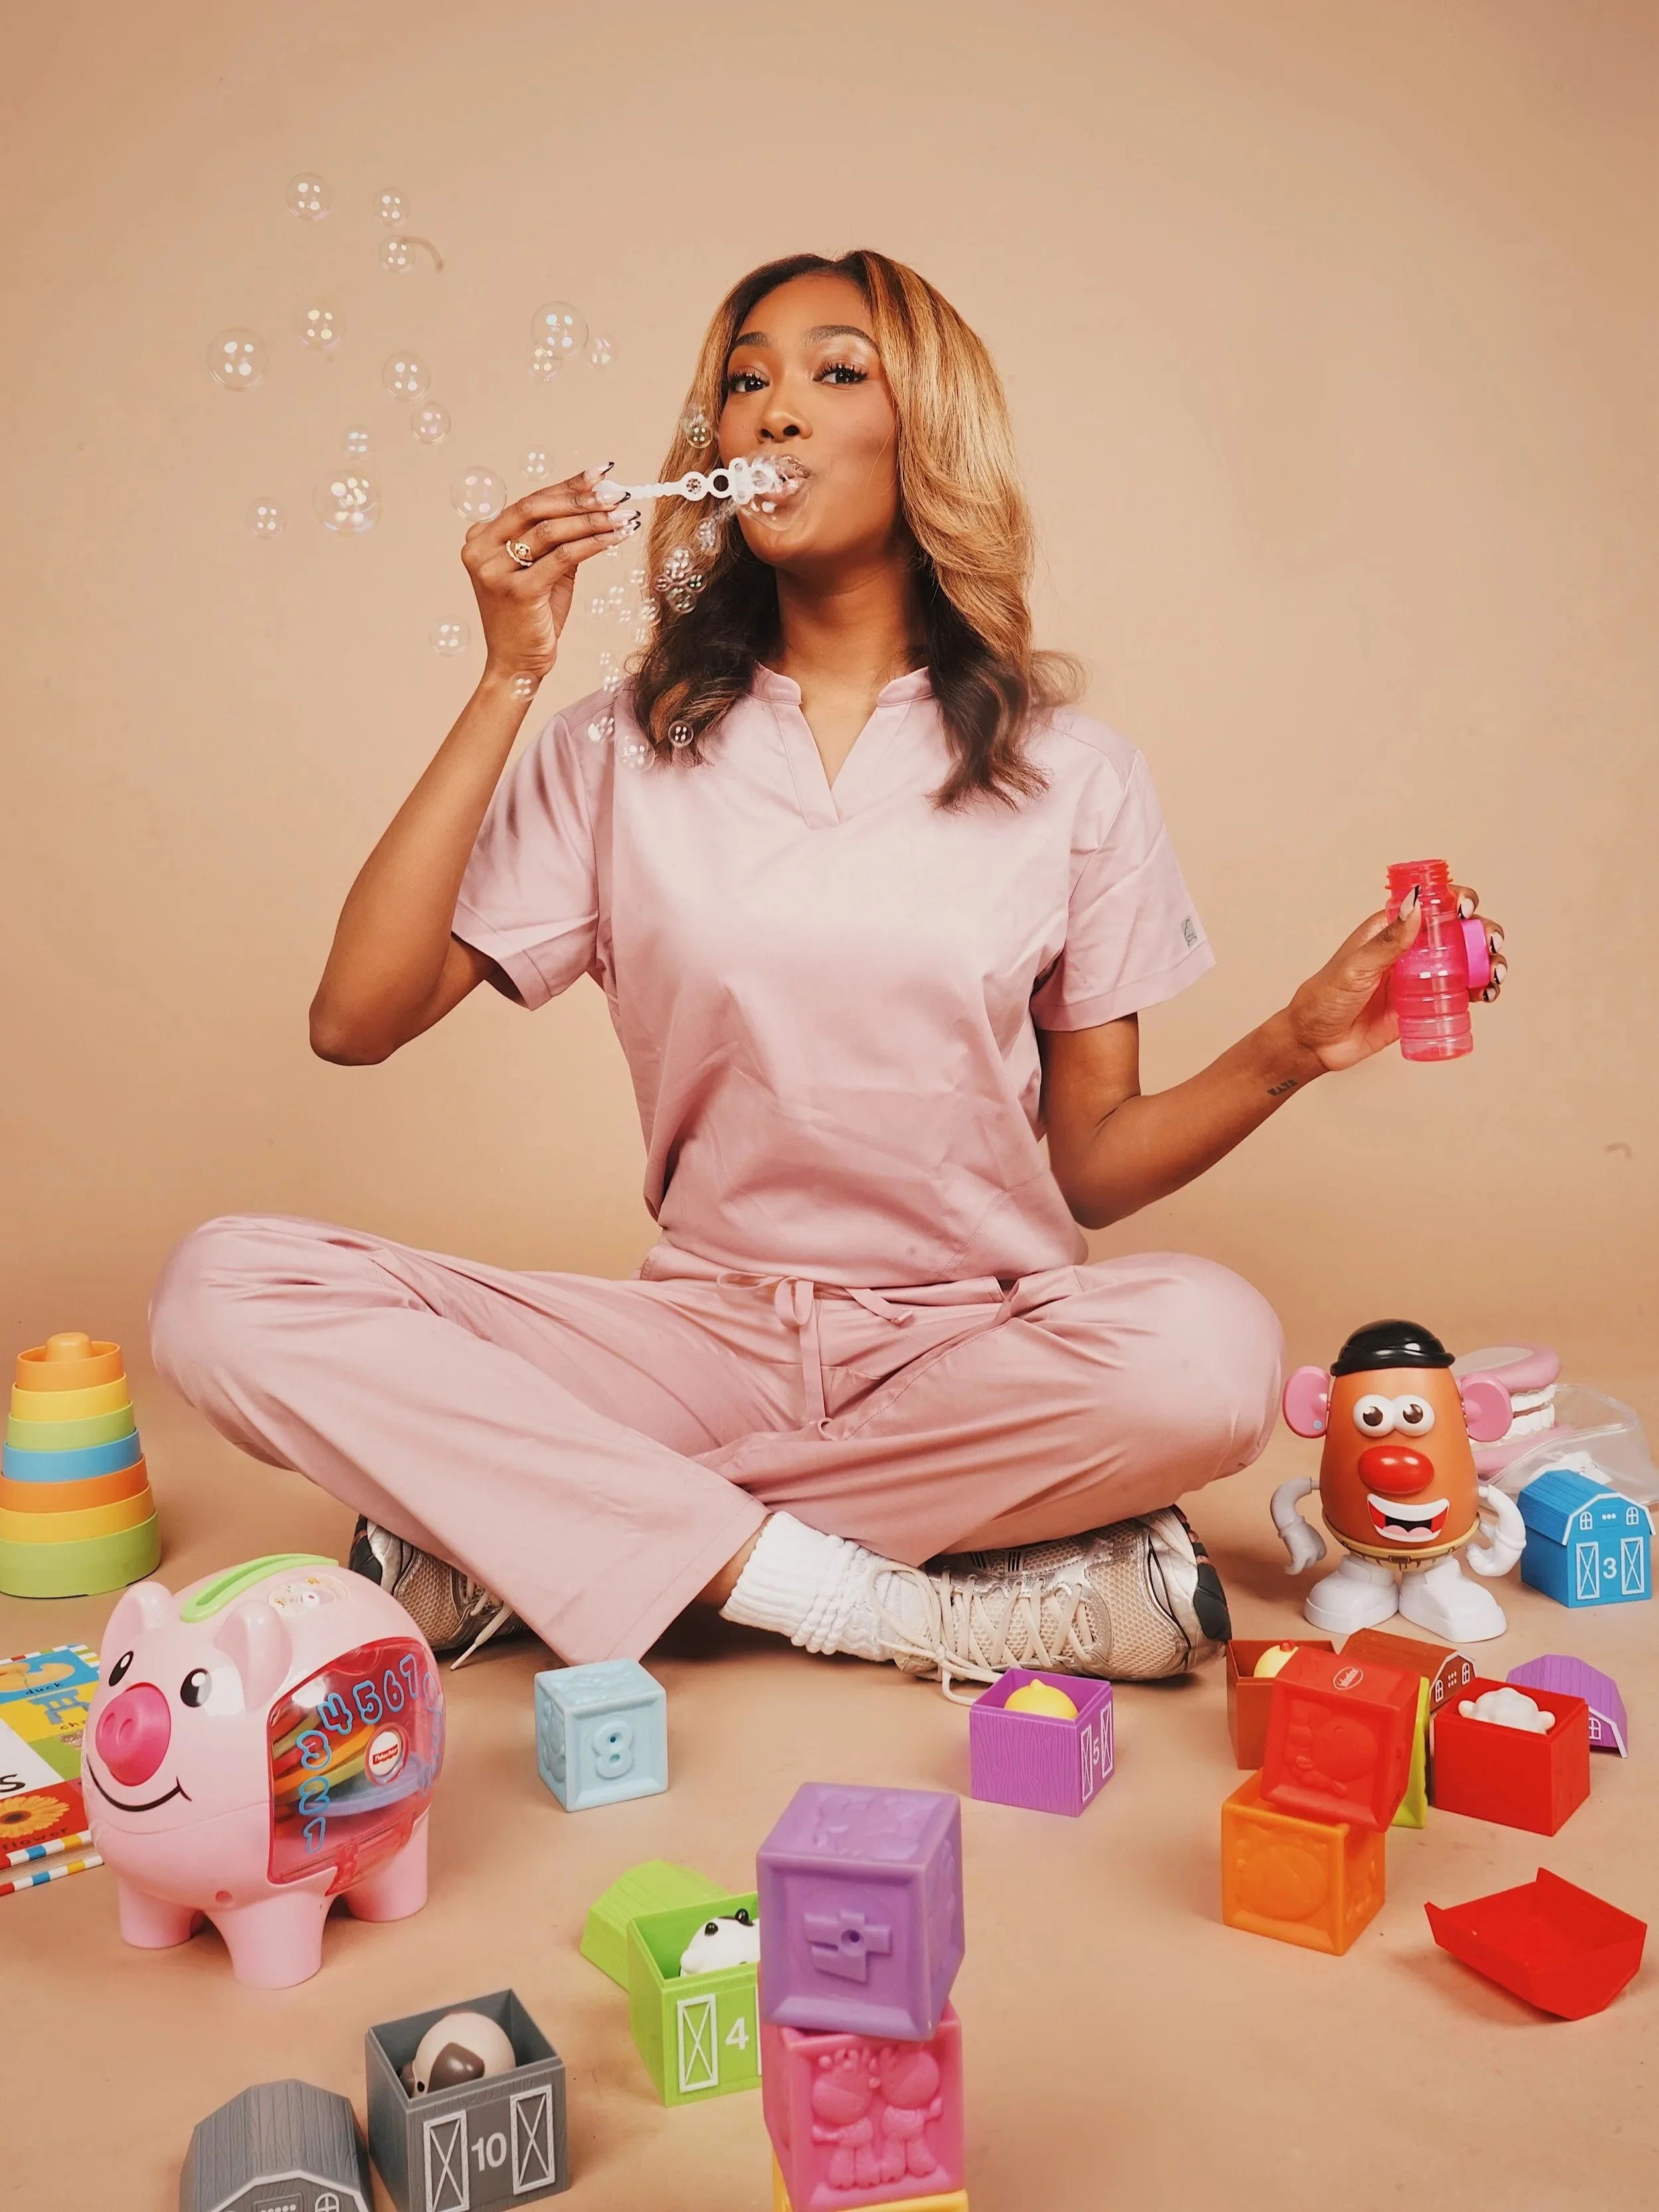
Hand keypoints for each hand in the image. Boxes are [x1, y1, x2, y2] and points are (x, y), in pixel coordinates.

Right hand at [461, 465, 641, 682]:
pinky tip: (616, 537)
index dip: (568, 485)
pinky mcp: (516, 591)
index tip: (603, 473)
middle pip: (537, 509)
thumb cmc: (532, 618)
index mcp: (481, 538)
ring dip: (593, 520)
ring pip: (551, 531)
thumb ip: (558, 540)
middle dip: (582, 498)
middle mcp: (481, 549)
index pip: (530, 501)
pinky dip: (593, 544)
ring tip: (624, 514)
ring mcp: (494, 571)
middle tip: (618, 492)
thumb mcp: (543, 571)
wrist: (516, 667)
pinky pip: (563, 557)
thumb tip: (598, 502)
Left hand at [1283, 882, 1507, 1073]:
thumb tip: (1416, 906)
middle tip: (1490, 945)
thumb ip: (1387, 941)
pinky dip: (1480, 991)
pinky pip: (1460, 994)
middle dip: (1483, 932)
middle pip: (1459, 932)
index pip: (1431, 904)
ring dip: (1489, 963)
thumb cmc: (1325, 998)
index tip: (1466, 909)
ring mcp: (1421, 978)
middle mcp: (1412, 950)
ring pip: (1466, 963)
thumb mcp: (1354, 967)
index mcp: (1391, 929)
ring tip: (1494, 974)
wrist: (1315, 1043)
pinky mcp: (1426, 1005)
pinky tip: (1487, 995)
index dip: (1456, 899)